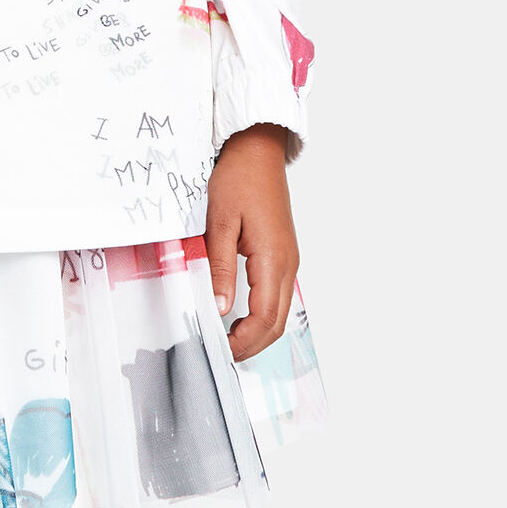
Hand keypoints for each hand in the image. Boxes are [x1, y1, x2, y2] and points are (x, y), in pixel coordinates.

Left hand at [204, 125, 298, 361]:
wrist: (257, 152)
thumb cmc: (237, 180)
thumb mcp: (220, 223)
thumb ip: (220, 267)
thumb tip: (220, 308)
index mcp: (273, 260)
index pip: (264, 318)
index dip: (242, 342)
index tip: (218, 351)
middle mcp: (287, 265)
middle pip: (277, 324)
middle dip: (251, 346)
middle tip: (221, 355)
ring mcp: (289, 261)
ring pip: (280, 313)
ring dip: (258, 334)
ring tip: (227, 342)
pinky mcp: (284, 256)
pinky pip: (278, 297)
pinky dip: (262, 317)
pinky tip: (239, 318)